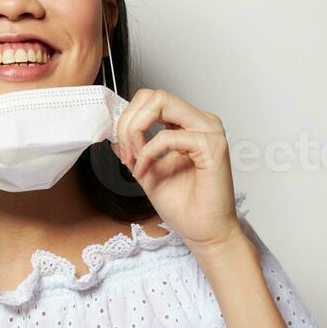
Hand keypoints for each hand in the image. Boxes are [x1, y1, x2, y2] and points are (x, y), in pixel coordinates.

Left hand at [111, 88, 243, 253]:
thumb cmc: (185, 206)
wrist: (205, 232)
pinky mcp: (212, 146)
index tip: (120, 146)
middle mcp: (201, 122)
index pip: (152, 100)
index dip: (128, 118)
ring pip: (162, 102)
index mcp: (188, 124)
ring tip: (133, 158)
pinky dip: (149, 152)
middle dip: (129, 120)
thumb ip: (133, 150)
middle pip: (155, 95)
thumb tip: (114, 135)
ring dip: (136, 130)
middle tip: (125, 150)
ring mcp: (209, 130)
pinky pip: (169, 136)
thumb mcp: (147, 172)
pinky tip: (144, 170)